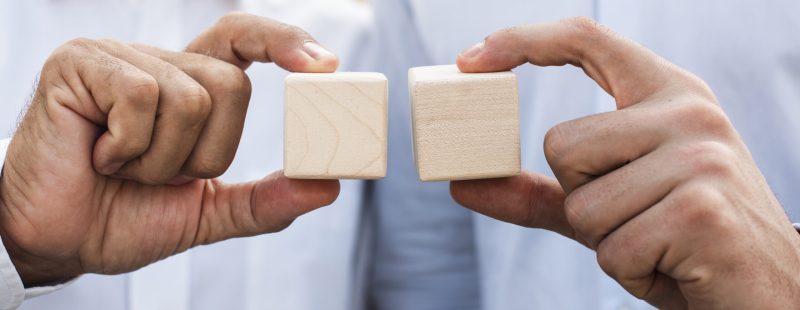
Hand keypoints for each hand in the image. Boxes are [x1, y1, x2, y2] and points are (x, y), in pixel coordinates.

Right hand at [0, 13, 339, 285]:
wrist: (56, 241)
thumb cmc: (124, 218)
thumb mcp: (208, 213)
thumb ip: (265, 200)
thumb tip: (327, 186)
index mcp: (190, 87)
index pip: (243, 39)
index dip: (284, 42)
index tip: (325, 66)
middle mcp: (160, 64)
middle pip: (231, 85)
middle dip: (206, 153)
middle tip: (159, 176)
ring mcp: (119, 57)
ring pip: (191, 97)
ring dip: (163, 159)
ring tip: (123, 168)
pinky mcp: (80, 63)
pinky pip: (142, 96)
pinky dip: (129, 146)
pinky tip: (100, 156)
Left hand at [451, 17, 799, 308]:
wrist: (771, 293)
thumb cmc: (683, 241)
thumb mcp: (611, 206)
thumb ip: (540, 192)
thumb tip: (461, 185)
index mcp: (667, 94)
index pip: (585, 39)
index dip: (521, 41)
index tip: (469, 61)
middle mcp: (689, 112)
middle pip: (562, 144)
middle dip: (583, 200)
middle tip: (641, 218)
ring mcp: (701, 156)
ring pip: (582, 204)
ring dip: (609, 242)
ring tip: (662, 243)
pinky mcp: (701, 209)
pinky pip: (612, 248)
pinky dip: (632, 272)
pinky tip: (677, 265)